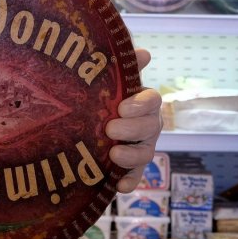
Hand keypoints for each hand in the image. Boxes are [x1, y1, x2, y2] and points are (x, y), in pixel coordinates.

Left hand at [105, 48, 162, 192]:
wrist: (85, 118)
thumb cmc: (103, 95)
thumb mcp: (110, 78)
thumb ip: (124, 65)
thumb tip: (143, 52)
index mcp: (143, 101)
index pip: (152, 100)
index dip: (141, 104)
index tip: (122, 107)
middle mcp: (147, 124)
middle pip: (150, 127)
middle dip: (132, 129)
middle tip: (110, 128)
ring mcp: (141, 146)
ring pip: (146, 153)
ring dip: (132, 155)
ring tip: (113, 154)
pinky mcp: (131, 167)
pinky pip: (136, 176)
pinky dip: (130, 181)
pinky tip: (119, 186)